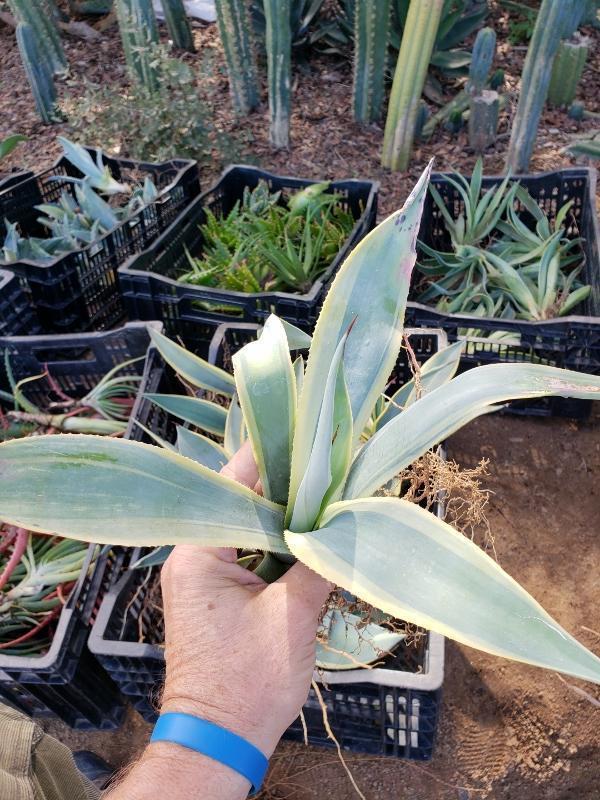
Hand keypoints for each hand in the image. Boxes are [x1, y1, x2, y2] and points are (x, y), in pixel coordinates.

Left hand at [159, 442, 331, 756]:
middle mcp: (191, 557)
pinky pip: (245, 554)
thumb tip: (343, 526)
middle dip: (282, 489)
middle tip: (325, 467)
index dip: (270, 459)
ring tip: (322, 496)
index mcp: (198, 552)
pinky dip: (274, 545)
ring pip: (244, 530)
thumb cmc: (249, 681)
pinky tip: (306, 538)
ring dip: (280, 519)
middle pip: (238, 504)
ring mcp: (200, 577)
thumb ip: (317, 562)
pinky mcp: (214, 596)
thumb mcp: (292, 615)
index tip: (305, 438)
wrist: (221, 740)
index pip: (232, 485)